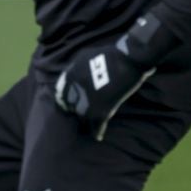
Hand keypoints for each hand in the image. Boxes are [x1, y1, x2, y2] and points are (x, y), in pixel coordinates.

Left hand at [53, 15, 170, 139]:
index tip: (67, 102)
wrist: (128, 60)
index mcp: (71, 75)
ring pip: (81, 117)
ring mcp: (87, 102)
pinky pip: (96, 126)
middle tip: (76, 114)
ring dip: (85, 121)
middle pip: (70, 105)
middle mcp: (76, 90)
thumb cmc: (111, 54)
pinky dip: (97, 132)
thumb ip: (76, 68)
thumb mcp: (86, 56)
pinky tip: (98, 137)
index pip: (61, 91)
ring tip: (87, 126)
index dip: (64, 97)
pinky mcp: (101, 111)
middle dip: (73, 109)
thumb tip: (71, 76)